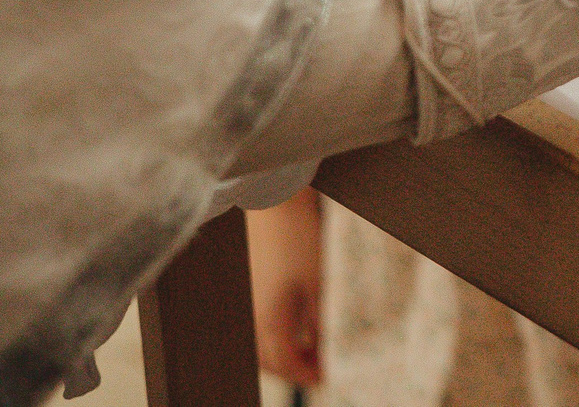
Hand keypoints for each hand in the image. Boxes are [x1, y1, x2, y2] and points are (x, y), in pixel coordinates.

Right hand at [245, 190, 323, 388]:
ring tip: (314, 344)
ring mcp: (248, 299)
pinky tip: (299, 320)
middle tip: (322, 367)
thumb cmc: (299, 236)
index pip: (286, 364)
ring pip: (263, 341)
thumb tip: (329, 349)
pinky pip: (261, 322)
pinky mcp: (251, 284)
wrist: (274, 199)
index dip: (308, 375)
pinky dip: (278, 331)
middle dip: (295, 368)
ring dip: (286, 350)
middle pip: (271, 359)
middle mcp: (252, 314)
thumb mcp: (320, 282)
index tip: (327, 379)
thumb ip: (323, 320)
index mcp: (269, 319)